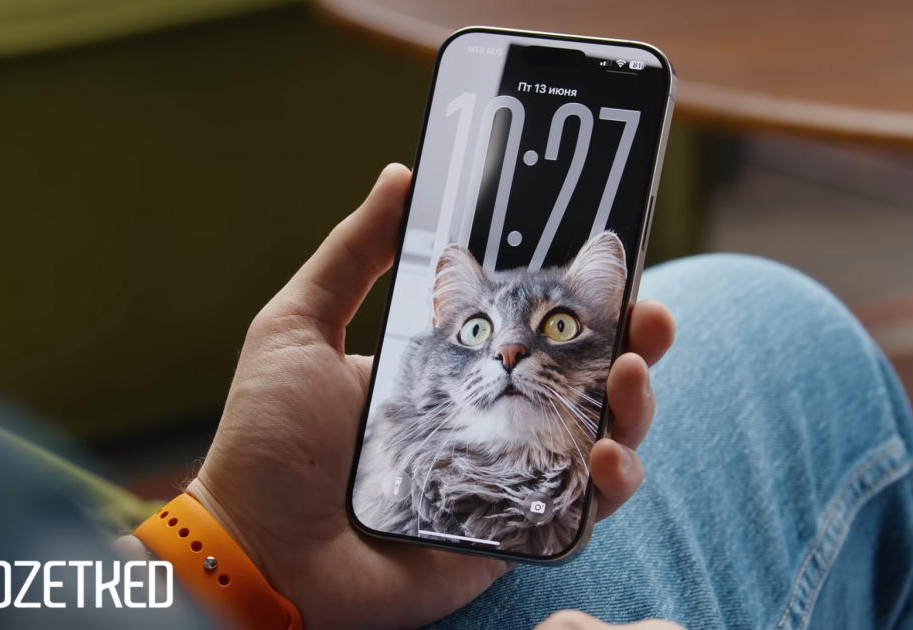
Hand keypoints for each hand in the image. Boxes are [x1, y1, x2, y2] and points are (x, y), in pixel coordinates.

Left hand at [186, 164, 676, 629]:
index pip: (536, 321)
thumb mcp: (299, 328)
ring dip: (636, 403)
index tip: (617, 260)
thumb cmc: (269, 446)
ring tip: (629, 375)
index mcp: (454, 366)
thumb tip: (399, 176)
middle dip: (634, 341)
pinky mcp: (518, 533)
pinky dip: (615, 481)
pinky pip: (589, 507)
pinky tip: (608, 455)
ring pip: (605, 434)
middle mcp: (492, 416)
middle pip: (587, 374)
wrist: (260, 555)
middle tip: (652, 316)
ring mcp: (509, 474)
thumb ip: (350, 255)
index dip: (584, 294)